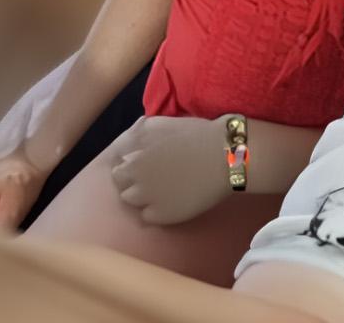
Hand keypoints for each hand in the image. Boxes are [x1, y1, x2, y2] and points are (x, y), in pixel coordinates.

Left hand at [103, 115, 234, 225]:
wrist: (226, 156)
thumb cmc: (199, 135)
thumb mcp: (163, 126)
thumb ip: (141, 138)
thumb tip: (129, 148)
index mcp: (135, 156)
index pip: (118, 169)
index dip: (130, 168)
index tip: (144, 168)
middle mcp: (137, 178)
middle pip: (121, 187)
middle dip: (132, 183)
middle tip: (152, 180)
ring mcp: (149, 198)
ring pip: (131, 202)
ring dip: (141, 197)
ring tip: (161, 193)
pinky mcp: (164, 215)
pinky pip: (148, 217)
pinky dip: (155, 212)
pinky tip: (170, 203)